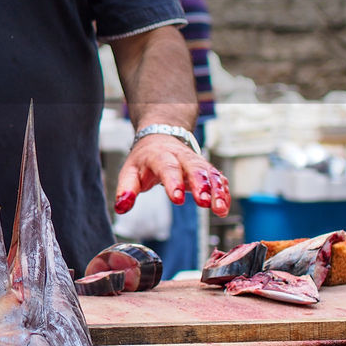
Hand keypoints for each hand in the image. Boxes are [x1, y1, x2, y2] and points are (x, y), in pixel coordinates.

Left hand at [114, 134, 229, 217]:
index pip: (167, 167)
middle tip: (204, 202)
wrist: (159, 138)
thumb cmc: (144, 160)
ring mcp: (195, 161)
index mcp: (159, 155)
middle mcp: (180, 156)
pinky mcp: (205, 169)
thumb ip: (126, 190)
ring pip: (209, 172)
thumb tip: (121, 207)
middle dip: (200, 184)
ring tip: (219, 208)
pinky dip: (222, 191)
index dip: (173, 182)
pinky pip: (217, 178)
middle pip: (193, 167)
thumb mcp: (129, 171)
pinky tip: (224, 205)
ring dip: (216, 190)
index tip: (177, 198)